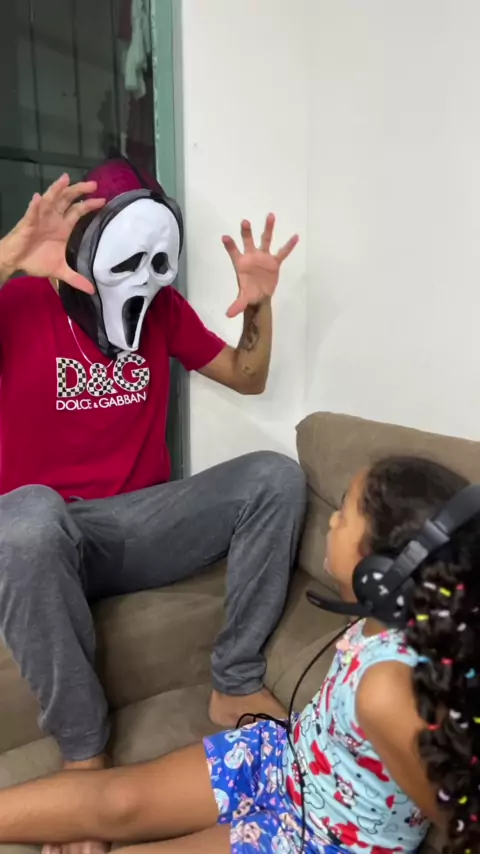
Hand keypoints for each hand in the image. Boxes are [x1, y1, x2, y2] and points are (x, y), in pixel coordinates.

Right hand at [1, 174, 104, 292]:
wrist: (16, 261)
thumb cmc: (36, 260)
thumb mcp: (60, 271)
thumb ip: (76, 278)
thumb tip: (92, 290)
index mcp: (63, 226)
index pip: (79, 211)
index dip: (89, 204)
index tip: (103, 200)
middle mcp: (54, 218)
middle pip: (68, 199)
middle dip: (79, 191)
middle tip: (93, 185)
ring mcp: (40, 218)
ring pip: (50, 199)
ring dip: (57, 189)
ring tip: (64, 179)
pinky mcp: (27, 223)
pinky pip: (31, 213)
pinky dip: (34, 206)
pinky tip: (37, 198)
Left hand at [222, 214, 298, 317]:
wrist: (260, 295)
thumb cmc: (249, 293)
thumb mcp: (243, 299)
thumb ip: (237, 305)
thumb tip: (228, 315)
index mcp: (241, 263)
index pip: (234, 252)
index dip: (230, 245)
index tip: (225, 237)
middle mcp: (251, 256)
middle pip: (248, 241)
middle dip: (246, 232)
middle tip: (244, 222)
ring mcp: (264, 257)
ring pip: (266, 240)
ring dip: (268, 228)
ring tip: (270, 215)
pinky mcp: (274, 262)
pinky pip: (283, 252)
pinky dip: (289, 245)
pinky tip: (295, 236)